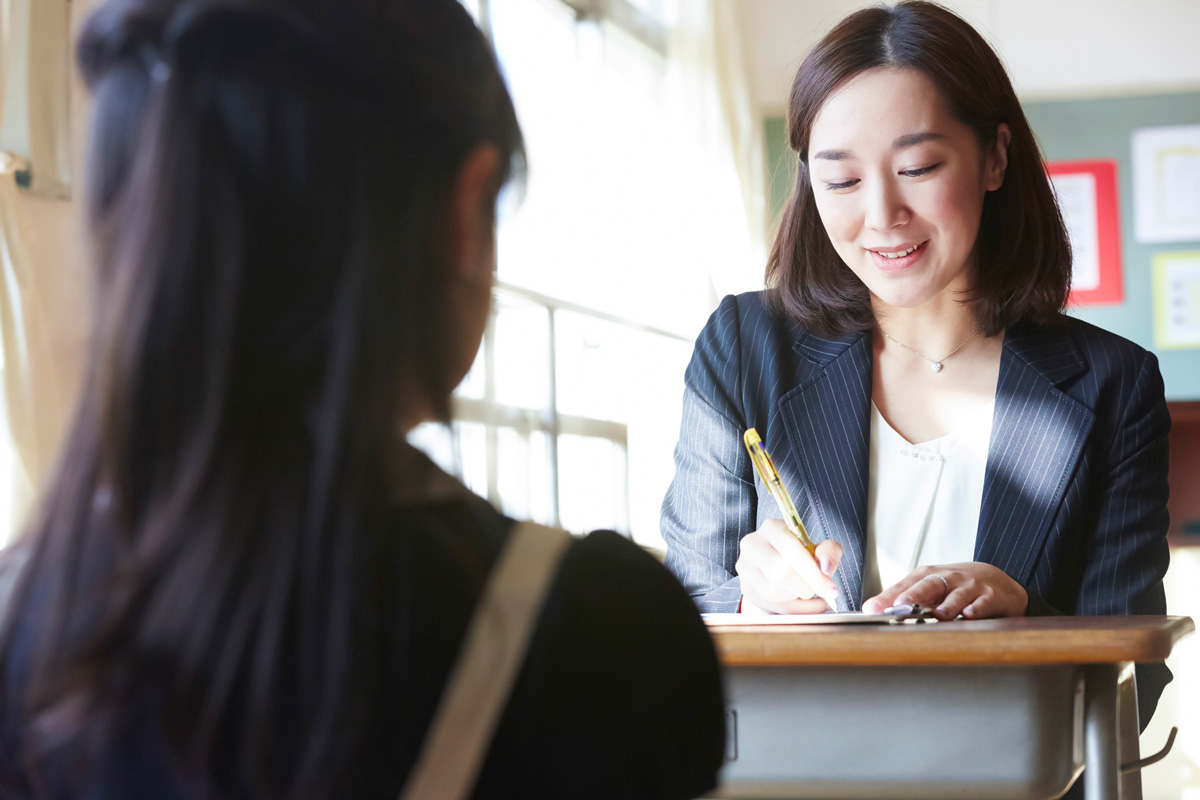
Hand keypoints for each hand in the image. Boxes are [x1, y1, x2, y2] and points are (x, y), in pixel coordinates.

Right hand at [736, 519, 842, 613]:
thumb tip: (825, 566)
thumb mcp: (818, 549)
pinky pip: (771, 604)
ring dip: (797, 597)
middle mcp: (753, 544)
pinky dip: (792, 607)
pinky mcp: (746, 587)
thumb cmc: (800, 556)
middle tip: (819, 591)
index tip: (831, 590)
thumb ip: (829, 552)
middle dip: (806, 587)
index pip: (793, 552)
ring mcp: (745, 567)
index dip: (814, 574)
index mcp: (772, 528)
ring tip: (806, 592)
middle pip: (782, 572)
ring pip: (774, 591)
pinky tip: (801, 602)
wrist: (776, 568)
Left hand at [862, 562, 1028, 619]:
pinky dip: (976, 608)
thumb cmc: (954, 586)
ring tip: (938, 614)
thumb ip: (903, 599)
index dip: (887, 598)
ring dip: (947, 605)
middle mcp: (947, 578)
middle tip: (901, 606)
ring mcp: (969, 587)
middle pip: (928, 584)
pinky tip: (969, 614)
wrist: (994, 580)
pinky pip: (982, 603)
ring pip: (957, 595)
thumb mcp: (929, 589)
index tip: (872, 610)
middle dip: (914, 595)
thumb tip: (871, 610)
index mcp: (927, 576)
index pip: (904, 585)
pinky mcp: (990, 597)